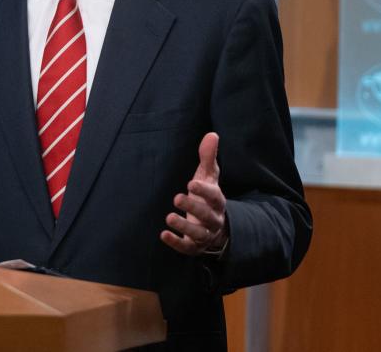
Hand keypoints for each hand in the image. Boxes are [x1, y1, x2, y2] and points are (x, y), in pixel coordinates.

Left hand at [161, 132, 227, 256]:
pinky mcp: (194, 246)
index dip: (205, 191)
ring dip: (184, 226)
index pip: (215, 196)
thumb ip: (208, 158)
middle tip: (176, 197)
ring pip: (198, 233)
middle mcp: (214, 219)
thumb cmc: (207, 197)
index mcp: (217, 202)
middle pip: (207, 215)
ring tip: (168, 217)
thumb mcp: (208, 177)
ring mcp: (205, 234)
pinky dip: (176, 242)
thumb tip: (212, 134)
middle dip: (193, 207)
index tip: (192, 183)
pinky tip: (163, 234)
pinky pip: (187, 247)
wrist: (215, 228)